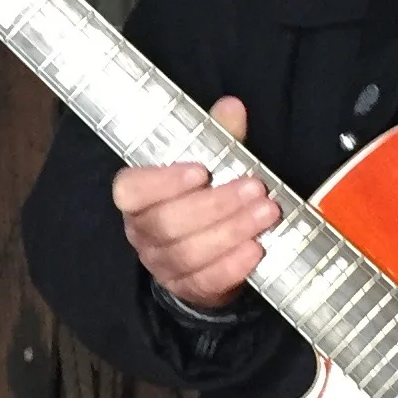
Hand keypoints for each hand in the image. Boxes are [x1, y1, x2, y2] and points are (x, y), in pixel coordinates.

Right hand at [113, 95, 276, 309]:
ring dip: (231, 231)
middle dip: (215, 205)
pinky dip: (232, 266)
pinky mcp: (188, 289)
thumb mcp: (208, 164)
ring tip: (266, 213)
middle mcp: (143, 233)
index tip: (200, 170)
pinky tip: (256, 249)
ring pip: (189, 253)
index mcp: (138, 198)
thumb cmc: (201, 198)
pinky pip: (206, 282)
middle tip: (254, 188)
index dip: (163, 182)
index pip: (131, 191)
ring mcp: (163, 265)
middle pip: (167, 223)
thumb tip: (231, 108)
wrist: (206, 253)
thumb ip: (217, 137)